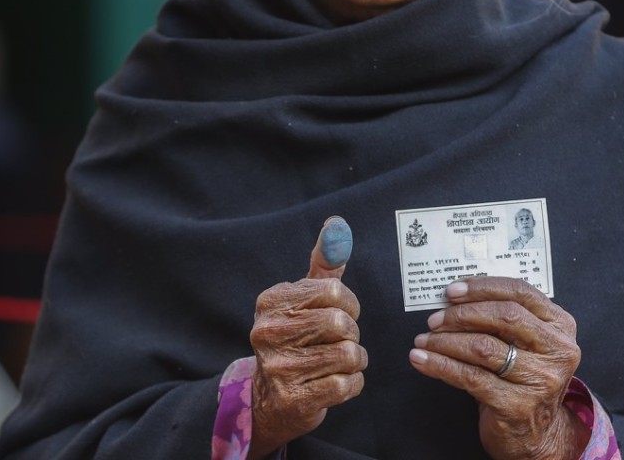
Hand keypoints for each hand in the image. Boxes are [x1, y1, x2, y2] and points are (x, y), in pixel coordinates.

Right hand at [248, 217, 365, 458]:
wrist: (270, 400)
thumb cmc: (296, 339)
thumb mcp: (305, 299)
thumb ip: (324, 263)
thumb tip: (337, 224)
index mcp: (271, 302)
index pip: (334, 290)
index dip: (349, 304)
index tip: (341, 313)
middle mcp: (268, 331)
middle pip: (342, 323)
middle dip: (351, 334)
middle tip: (337, 341)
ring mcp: (279, 367)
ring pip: (349, 354)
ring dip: (354, 361)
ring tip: (336, 362)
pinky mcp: (295, 398)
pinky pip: (347, 383)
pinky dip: (352, 384)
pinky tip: (333, 382)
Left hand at [408, 277, 588, 459]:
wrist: (536, 435)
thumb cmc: (523, 380)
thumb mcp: (526, 344)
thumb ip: (503, 319)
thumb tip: (455, 299)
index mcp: (561, 326)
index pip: (521, 292)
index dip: (482, 288)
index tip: (453, 290)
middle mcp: (557, 350)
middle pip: (504, 317)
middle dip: (462, 314)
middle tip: (435, 319)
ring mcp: (540, 379)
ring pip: (483, 347)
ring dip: (445, 341)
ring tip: (425, 340)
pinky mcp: (517, 405)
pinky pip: (470, 377)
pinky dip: (440, 365)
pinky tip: (423, 359)